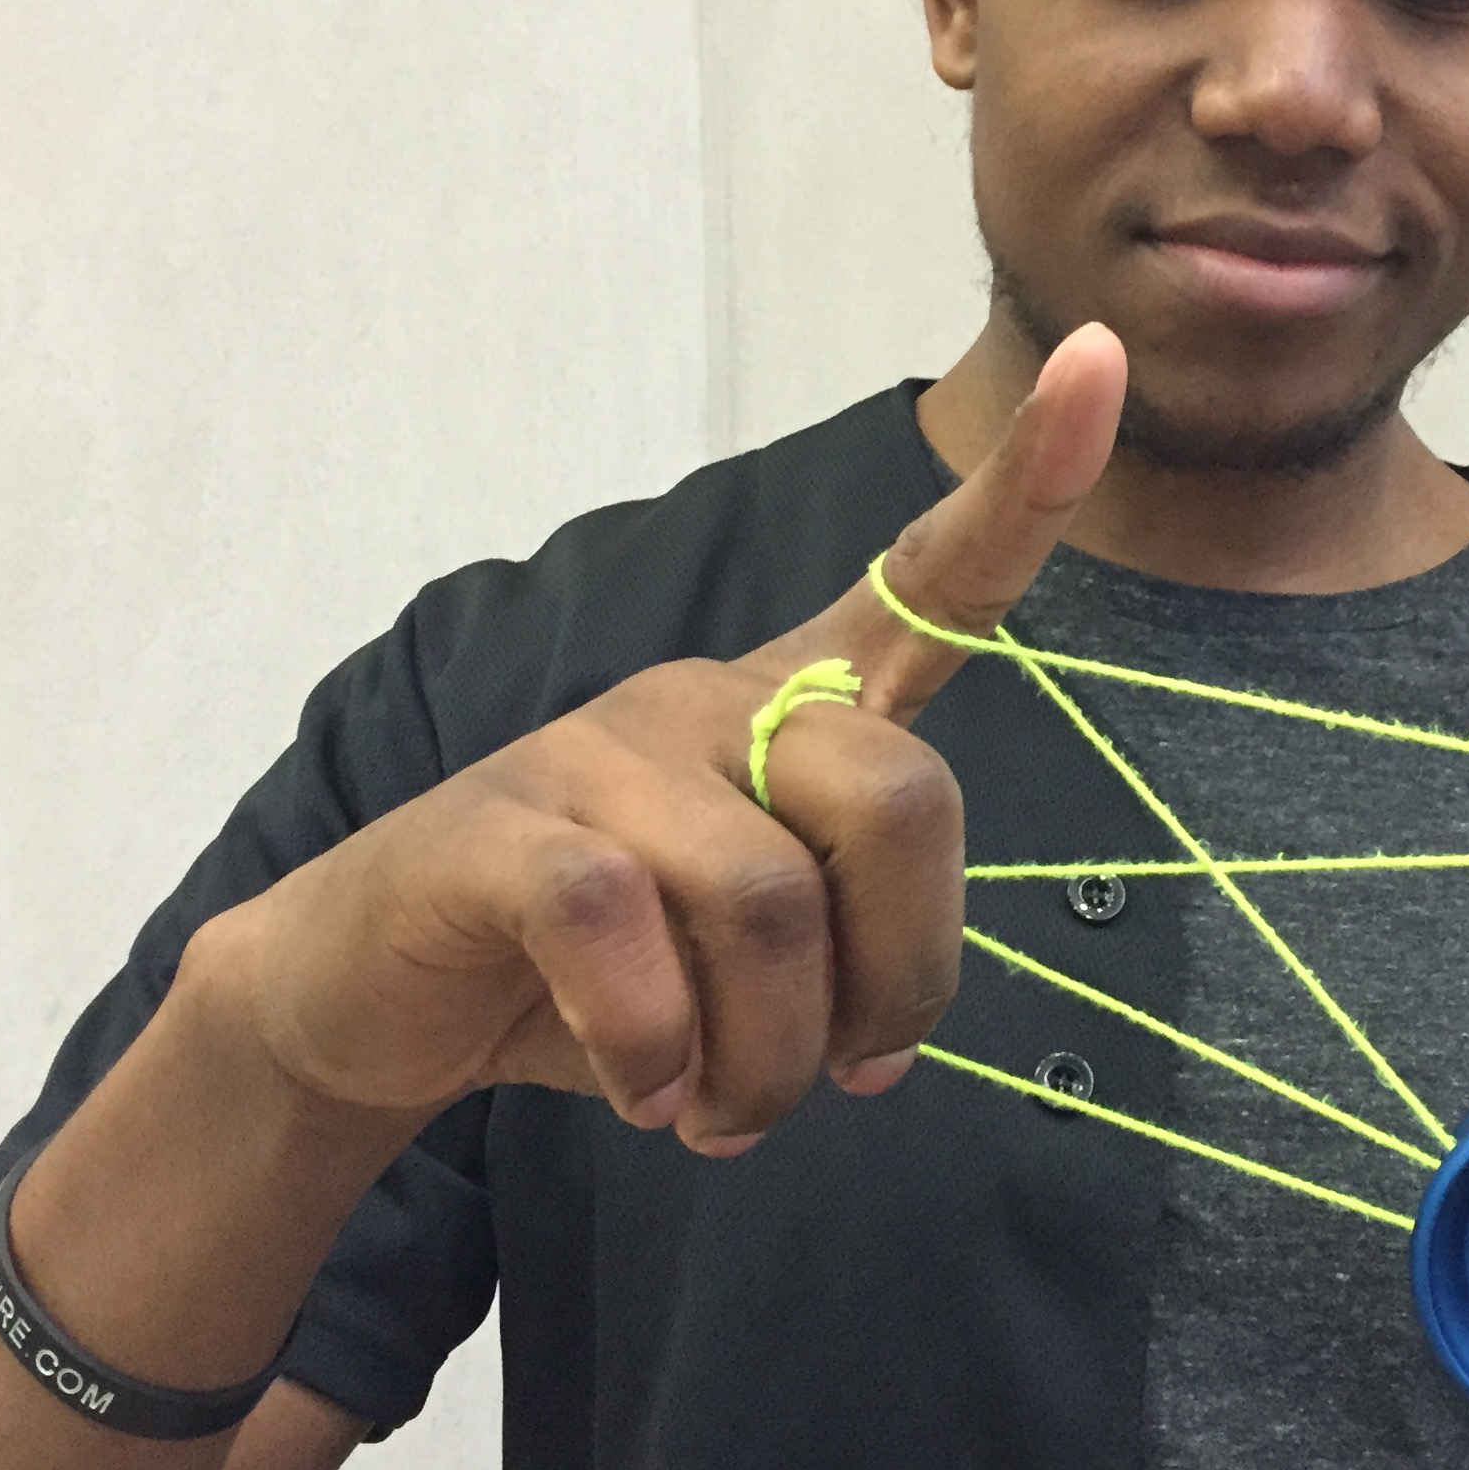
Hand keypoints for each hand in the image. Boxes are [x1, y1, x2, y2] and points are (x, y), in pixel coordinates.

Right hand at [192, 323, 1127, 1151]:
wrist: (369, 991)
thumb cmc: (591, 973)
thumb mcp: (749, 969)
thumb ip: (838, 969)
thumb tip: (885, 1052)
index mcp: (792, 713)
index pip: (928, 582)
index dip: (1022, 486)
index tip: (1099, 356)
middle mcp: (710, 703)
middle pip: (897, 799)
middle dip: (896, 984)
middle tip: (834, 1080)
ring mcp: (600, 752)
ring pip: (766, 900)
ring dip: (767, 1060)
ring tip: (717, 1112)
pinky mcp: (501, 824)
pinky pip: (619, 928)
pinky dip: (653, 1044)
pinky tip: (642, 1091)